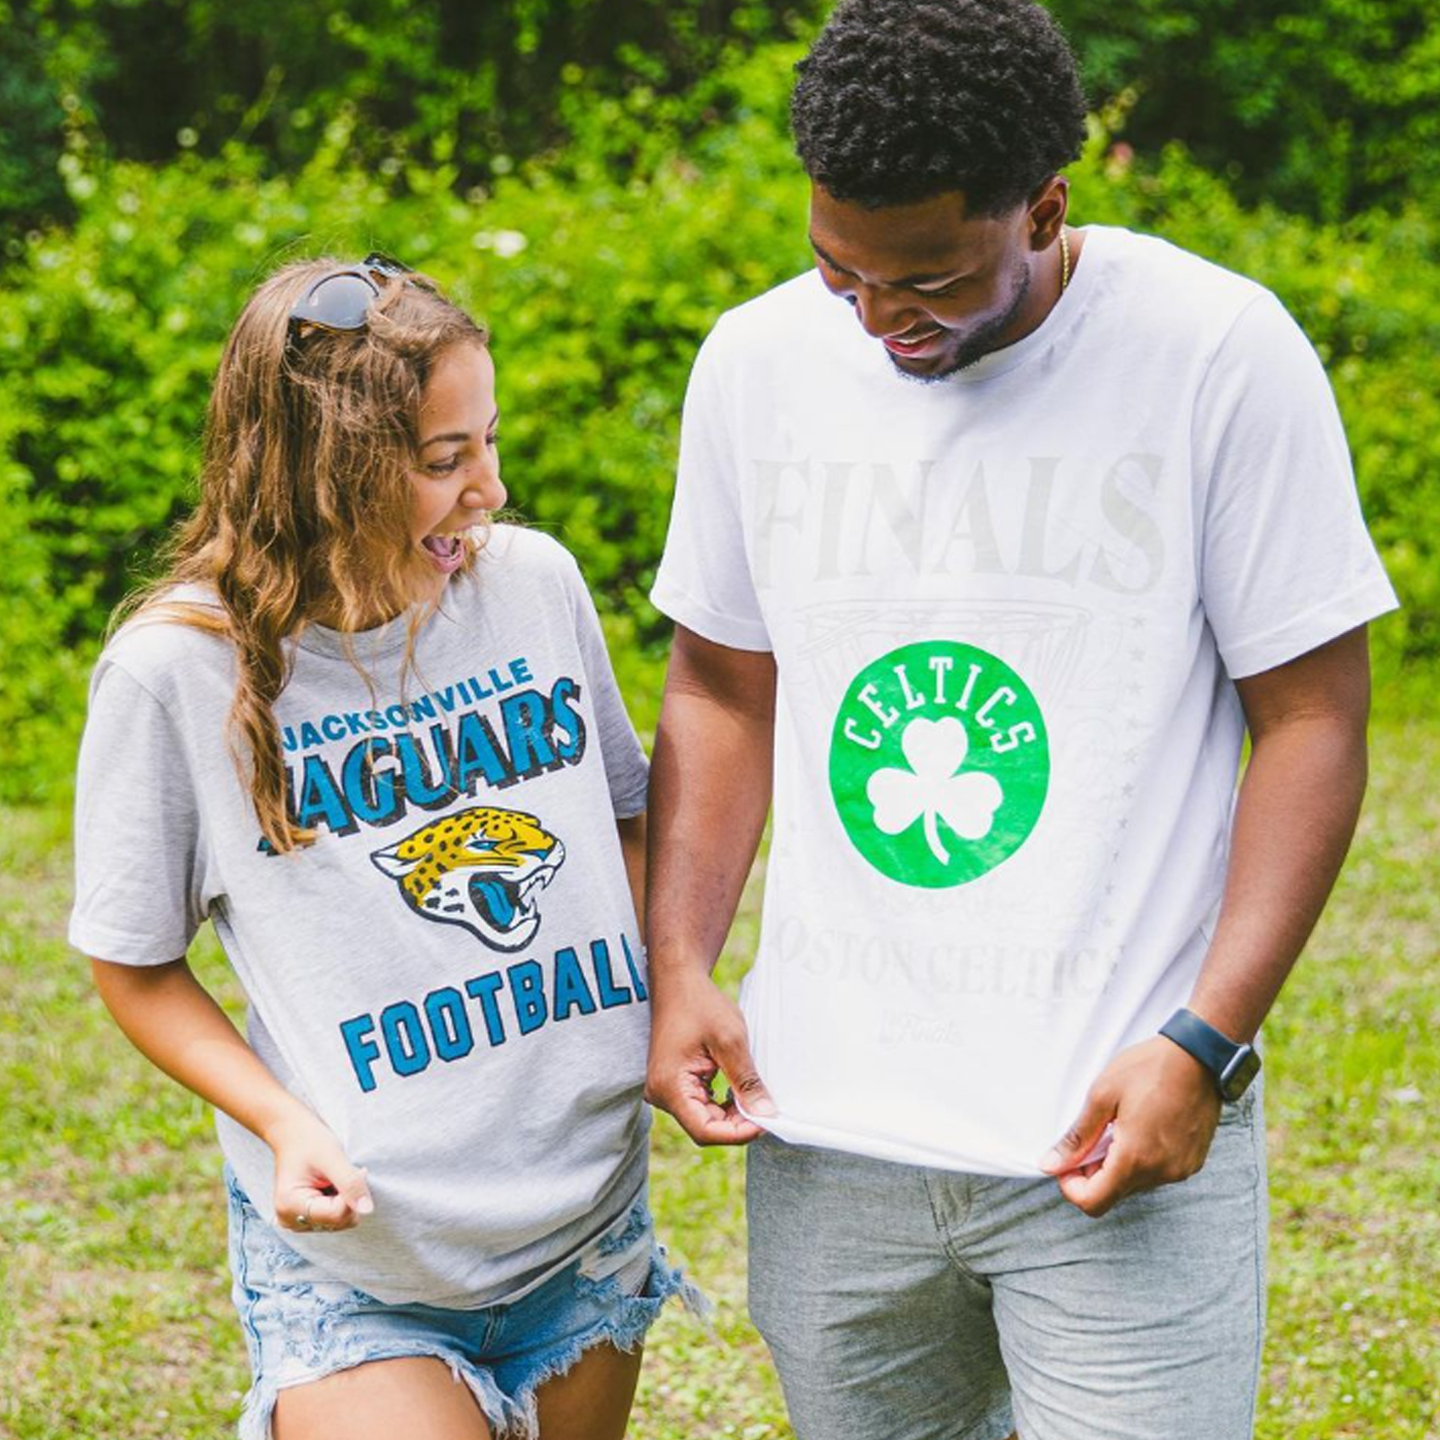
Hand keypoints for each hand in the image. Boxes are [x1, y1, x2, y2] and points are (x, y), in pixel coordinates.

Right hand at [266, 1110, 375, 1233]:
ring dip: (345, 1198)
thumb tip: (367, 1209)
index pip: (337, 1215)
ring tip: (332, 1178)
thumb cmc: (309, 1141)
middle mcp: (290, 1220)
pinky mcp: (307, 1219)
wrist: (294, 1134)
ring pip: (341, 1221)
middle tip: (341, 1172)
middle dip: (349, 1197)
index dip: (353, 1193)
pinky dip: (340, 1201)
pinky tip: (330, 1185)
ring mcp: (298, 1221)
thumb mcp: (332, 1157)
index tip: (356, 1170)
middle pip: (340, 1221)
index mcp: (289, 1206)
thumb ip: (350, 1183)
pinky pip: (337, 1218)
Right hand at [645, 969, 776, 1145]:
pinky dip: (722, 1102)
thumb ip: (746, 1081)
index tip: (765, 1122)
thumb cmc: (699, 1004)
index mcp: (669, 1087)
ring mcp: (666, 1089)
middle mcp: (662, 1094)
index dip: (737, 1133)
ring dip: (731, 1113)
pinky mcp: (675, 1083)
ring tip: (756, 1098)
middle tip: (767, 1109)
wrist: (678, 981)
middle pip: (704, 1127)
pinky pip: (700, 1104)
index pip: (705, 1130)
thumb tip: (766, 1113)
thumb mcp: (730, 1041)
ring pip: (704, 1117)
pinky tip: (738, 1091)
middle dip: (737, 1123)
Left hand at [1040, 1036, 1221, 1217]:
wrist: (1200, 1056)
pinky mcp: (1193, 1161)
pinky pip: (1157, 1174)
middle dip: (1092, 1173)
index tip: (1066, 1163)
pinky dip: (1141, 1160)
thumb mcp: (1102, 1095)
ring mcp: (1180, 1169)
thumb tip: (1050, 1164)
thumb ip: (1077, 1137)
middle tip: (1090, 1137)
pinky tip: (1139, 1129)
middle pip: (1114, 1194)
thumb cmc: (1149, 1069)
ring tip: (1116, 1128)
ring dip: (1117, 1165)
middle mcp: (1161, 1173)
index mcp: (1135, 1159)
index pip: (1094, 1202)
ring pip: (1135, 1185)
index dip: (1072, 1188)